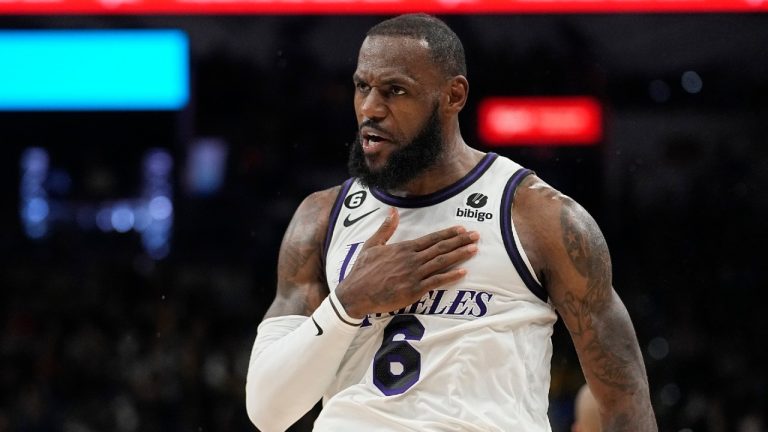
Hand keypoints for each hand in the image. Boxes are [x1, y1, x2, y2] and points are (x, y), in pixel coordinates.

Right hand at [335, 207, 478, 318]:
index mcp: (403, 248)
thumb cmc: (362, 270)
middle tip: (476, 236)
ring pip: (442, 262)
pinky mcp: (414, 290)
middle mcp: (412, 259)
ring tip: (474, 249)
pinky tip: (463, 272)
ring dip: (460, 255)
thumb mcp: (372, 245)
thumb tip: (393, 211)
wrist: (356, 293)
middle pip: (441, 248)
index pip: (431, 238)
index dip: (448, 234)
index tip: (461, 229)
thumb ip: (385, 229)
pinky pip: (436, 282)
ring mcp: (414, 275)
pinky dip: (451, 277)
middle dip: (460, 241)